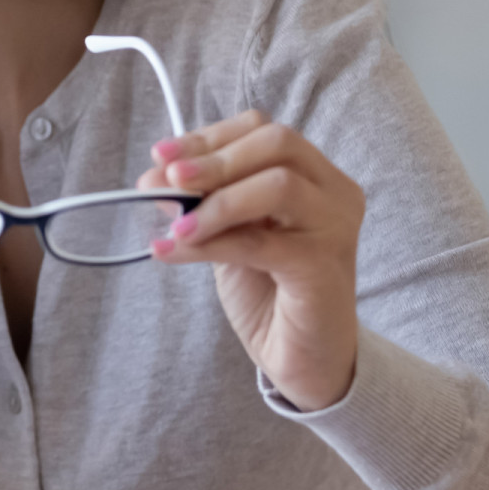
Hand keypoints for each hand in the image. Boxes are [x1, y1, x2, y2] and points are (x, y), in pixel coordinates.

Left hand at [137, 109, 365, 410]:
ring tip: (173, 224)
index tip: (161, 155)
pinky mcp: (323, 267)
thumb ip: (201, 201)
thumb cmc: (269, 291)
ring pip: (277, 185)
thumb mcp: (227, 233)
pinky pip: (260, 241)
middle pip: (277, 143)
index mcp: (315, 174)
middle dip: (213, 158)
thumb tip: (152, 177)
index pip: (263, 130)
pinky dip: (210, 243)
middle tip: (167, 179)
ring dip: (215, 200)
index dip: (209, 137)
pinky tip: (172, 251)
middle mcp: (334, 193)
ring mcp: (335, 228)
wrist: (302, 359)